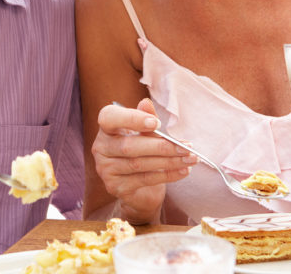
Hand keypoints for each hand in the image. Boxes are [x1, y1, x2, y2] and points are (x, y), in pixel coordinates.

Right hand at [91, 98, 195, 220]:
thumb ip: (146, 118)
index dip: (132, 119)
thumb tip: (146, 103)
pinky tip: (182, 171)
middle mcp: (101, 148)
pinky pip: (144, 179)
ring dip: (169, 161)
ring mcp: (106, 169)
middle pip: (129, 146)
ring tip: (189, 158)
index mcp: (107, 128)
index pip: (109, 118)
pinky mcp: (115, 187)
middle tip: (185, 147)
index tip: (157, 123)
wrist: (139, 187)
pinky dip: (167, 175)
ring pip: (139, 164)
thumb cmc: (143, 151)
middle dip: (161, 147)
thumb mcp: (146, 132)